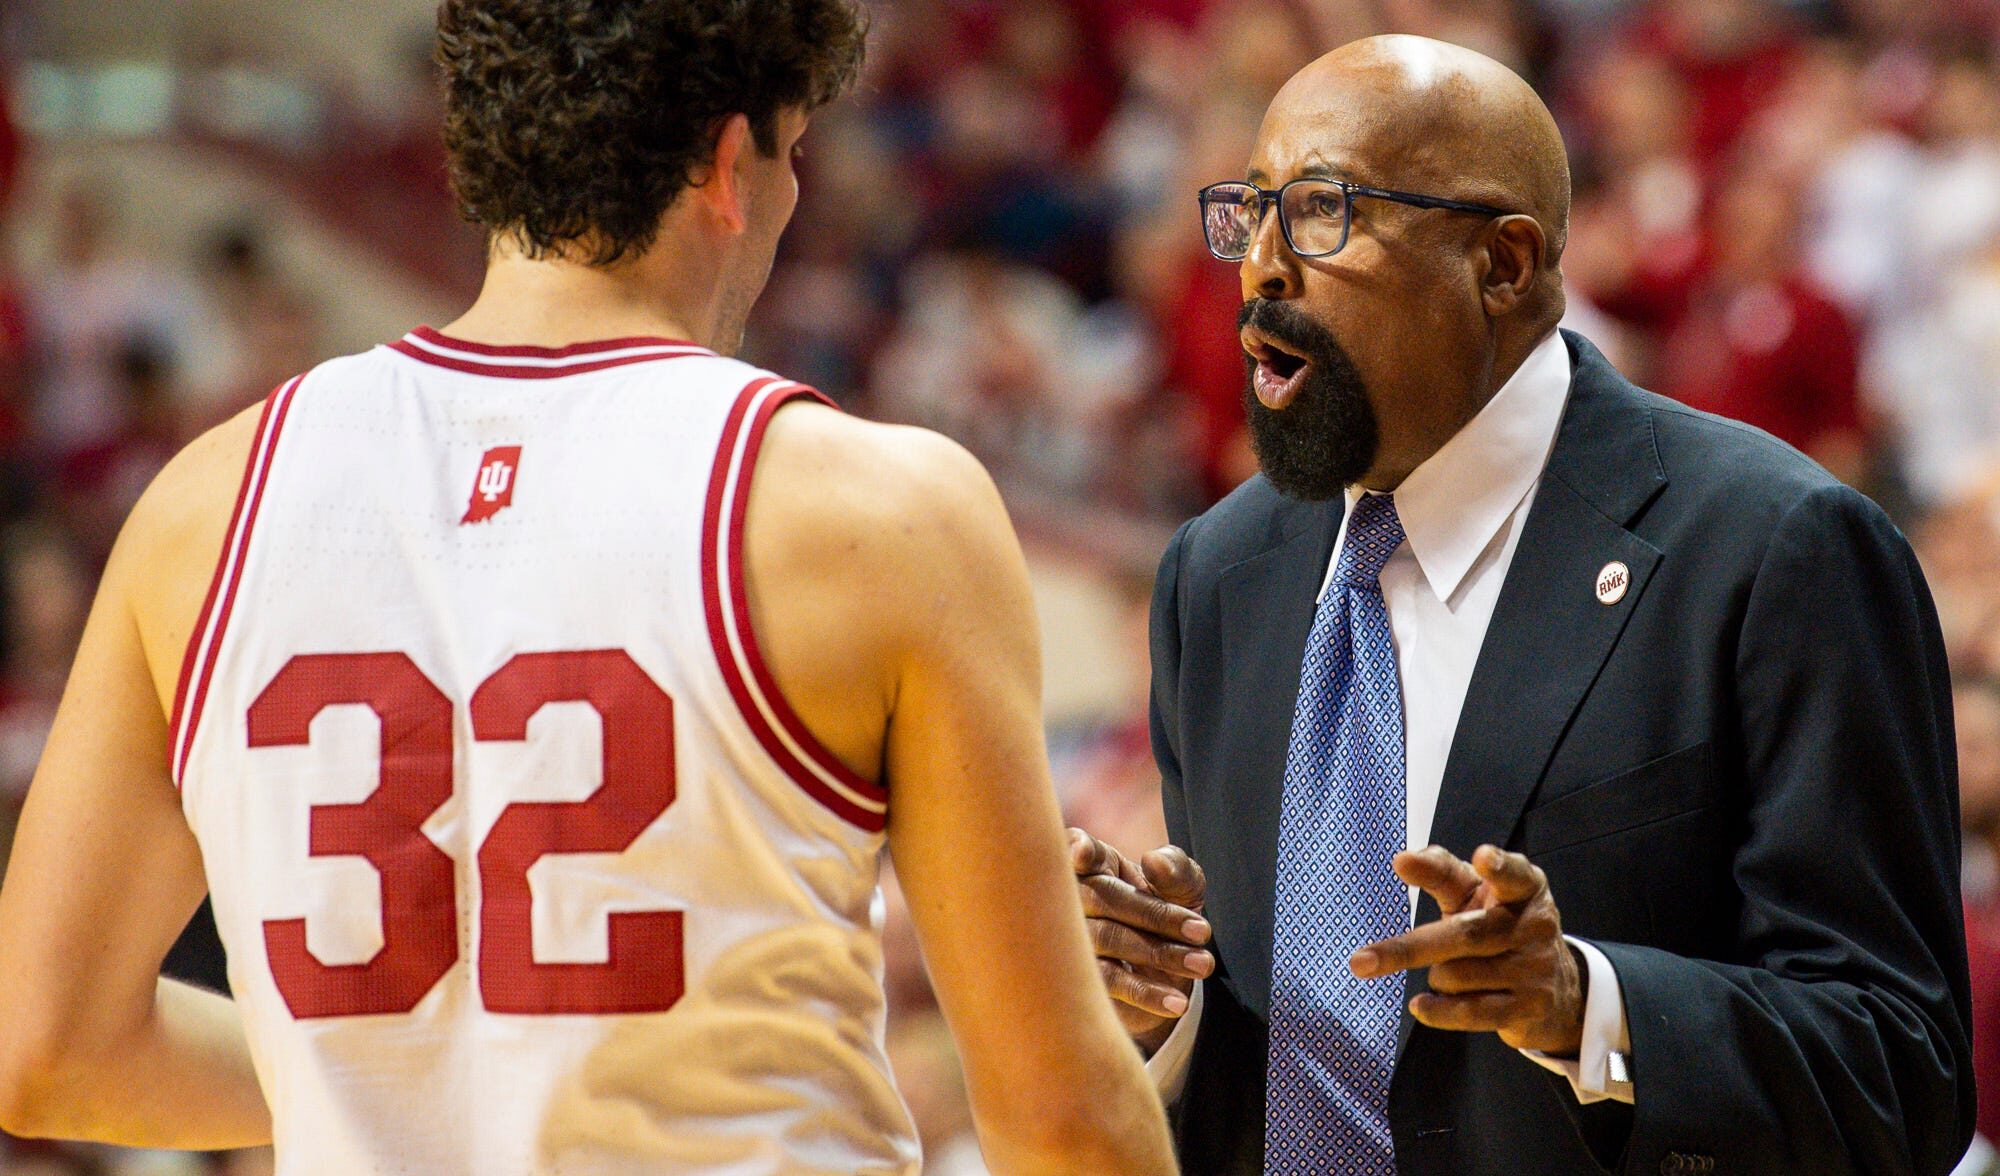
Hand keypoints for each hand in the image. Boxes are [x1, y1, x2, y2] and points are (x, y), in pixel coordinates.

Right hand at [1067, 828, 1213, 1053]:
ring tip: (1202, 965)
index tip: (1083, 856)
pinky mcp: (1076, 981)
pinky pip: (1106, 983)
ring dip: (1158, 953)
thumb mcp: (1183, 890)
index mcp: (1096, 866)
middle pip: (1104, 897)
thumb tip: (1153, 860)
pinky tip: (1178, 1001)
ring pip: (1106, 939)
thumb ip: (1176, 869)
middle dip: (1157, 915)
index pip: (1077, 846)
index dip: (1078, 849)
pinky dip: (1146, 993)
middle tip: (1203, 932)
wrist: (1164, 979)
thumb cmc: (1167, 917)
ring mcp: (1068, 941)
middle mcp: (1071, 899)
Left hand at [1349, 844, 1585, 1055]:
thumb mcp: (1473, 893)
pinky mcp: (1529, 1007)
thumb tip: (1402, 859)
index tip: (1482, 857)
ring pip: (1458, 976)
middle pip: (1464, 934)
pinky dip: (1439, 1011)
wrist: (1553, 989)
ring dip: (1436, 977)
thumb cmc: (1496, 924)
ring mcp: (1536, 968)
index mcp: (1525, 888)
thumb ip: (1439, 871)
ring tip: (1445, 973)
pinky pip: (1473, 1012)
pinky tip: (1420, 1007)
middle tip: (1361, 961)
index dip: (1499, 866)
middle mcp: (1535, 925)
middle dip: (1409, 949)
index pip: (1514, 874)